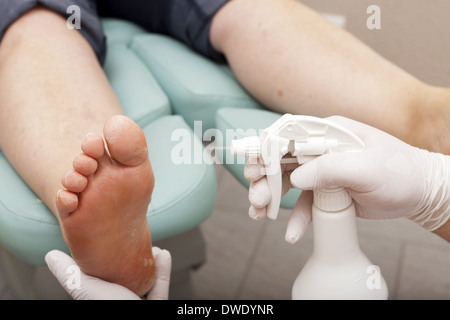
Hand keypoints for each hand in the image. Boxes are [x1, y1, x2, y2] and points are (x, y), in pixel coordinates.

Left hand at [45, 247, 171, 299]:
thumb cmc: (116, 307)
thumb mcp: (89, 290)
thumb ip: (72, 276)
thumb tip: (51, 255)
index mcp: (102, 297)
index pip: (99, 277)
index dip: (103, 258)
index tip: (108, 239)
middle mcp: (119, 300)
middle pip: (125, 277)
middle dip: (131, 258)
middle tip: (133, 241)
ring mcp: (138, 303)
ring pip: (145, 281)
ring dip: (150, 262)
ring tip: (151, 247)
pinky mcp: (157, 304)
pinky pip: (161, 287)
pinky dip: (163, 270)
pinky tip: (163, 255)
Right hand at [246, 116, 449, 242]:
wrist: (419, 193)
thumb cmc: (400, 173)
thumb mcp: (368, 168)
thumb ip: (331, 169)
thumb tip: (296, 177)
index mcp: (328, 133)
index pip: (288, 137)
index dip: (266, 151)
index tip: (252, 169)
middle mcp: (320, 149)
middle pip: (281, 161)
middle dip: (265, 180)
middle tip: (256, 200)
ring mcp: (322, 170)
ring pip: (287, 183)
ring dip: (271, 199)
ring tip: (258, 215)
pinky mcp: (325, 190)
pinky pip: (304, 204)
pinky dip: (295, 218)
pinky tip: (291, 232)